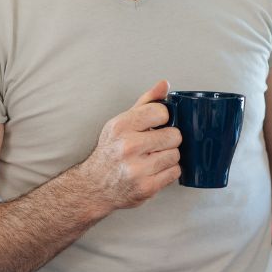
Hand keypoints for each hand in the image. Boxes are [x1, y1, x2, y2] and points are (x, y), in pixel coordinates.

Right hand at [73, 80, 180, 210]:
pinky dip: (169, 172)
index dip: (163, 118)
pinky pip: (175, 173)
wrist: (94, 186)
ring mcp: (136, 169)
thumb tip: (165, 84)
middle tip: (156, 144)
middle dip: (168, 139)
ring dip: (169, 156)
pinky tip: (154, 170)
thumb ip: (146, 102)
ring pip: (176, 155)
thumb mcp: (122, 122)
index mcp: (121, 126)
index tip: (156, 125)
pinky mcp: (146, 187)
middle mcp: (127, 147)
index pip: (162, 112)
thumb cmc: (112, 150)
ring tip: (153, 158)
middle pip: (174, 135)